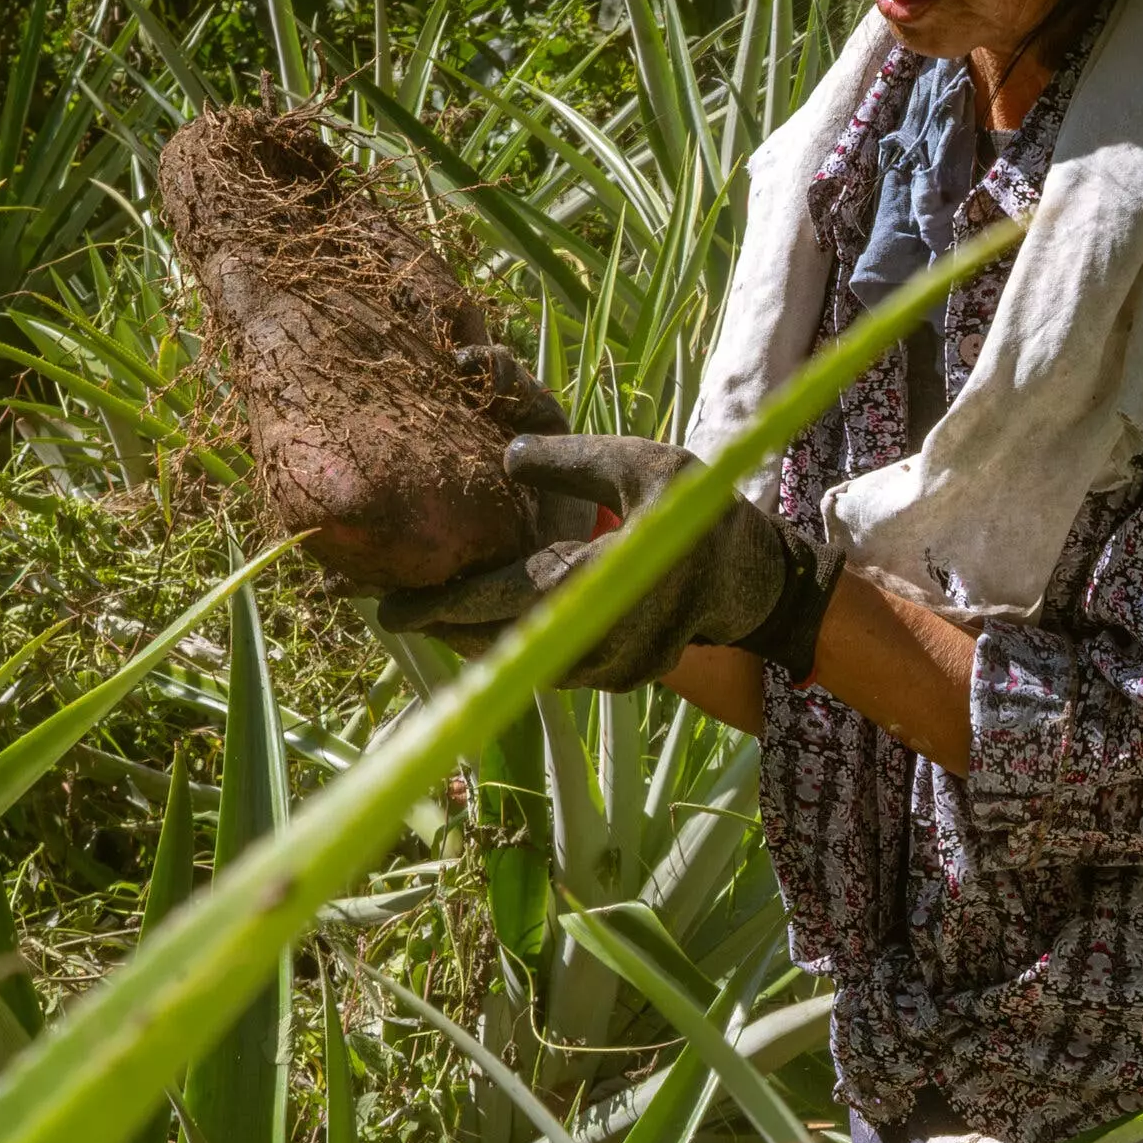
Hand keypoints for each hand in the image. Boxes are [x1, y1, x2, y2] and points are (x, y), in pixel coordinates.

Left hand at [377, 433, 842, 690]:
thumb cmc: (699, 512)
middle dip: (446, 627)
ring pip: (522, 663)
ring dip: (474, 642)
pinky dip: (513, 650)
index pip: (505, 600)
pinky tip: (482, 628)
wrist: (755, 577)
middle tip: (394, 610)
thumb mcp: (642, 464)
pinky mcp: (618, 681)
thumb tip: (507, 461)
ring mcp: (612, 669)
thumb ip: (572, 461)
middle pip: (501, 644)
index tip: (388, 609)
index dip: (444, 605)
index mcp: (604, 582)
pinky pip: (550, 669)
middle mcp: (604, 639)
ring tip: (429, 616)